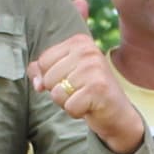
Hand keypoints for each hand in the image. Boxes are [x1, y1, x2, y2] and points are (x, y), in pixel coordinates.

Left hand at [30, 33, 145, 153]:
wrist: (116, 112)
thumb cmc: (86, 91)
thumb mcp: (64, 74)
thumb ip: (42, 71)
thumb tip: (36, 82)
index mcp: (79, 42)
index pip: (43, 61)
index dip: (50, 78)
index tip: (70, 80)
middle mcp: (88, 50)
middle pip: (48, 78)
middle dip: (59, 91)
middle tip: (79, 91)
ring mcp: (94, 68)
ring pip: (57, 93)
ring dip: (67, 102)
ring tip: (84, 98)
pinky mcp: (98, 88)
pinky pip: (69, 106)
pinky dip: (76, 112)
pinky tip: (90, 106)